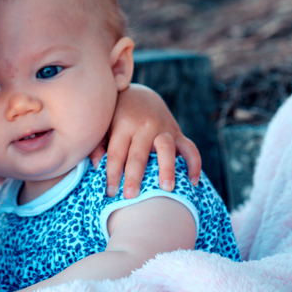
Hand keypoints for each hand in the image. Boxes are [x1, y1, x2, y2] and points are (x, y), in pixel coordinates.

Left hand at [96, 83, 201, 197]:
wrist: (139, 95)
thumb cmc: (116, 116)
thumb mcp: (104, 125)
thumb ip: (99, 145)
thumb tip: (97, 166)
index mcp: (123, 125)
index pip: (117, 153)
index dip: (112, 174)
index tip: (110, 193)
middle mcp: (144, 127)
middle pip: (139, 154)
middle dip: (134, 176)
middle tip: (131, 196)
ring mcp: (163, 129)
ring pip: (166, 148)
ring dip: (167, 168)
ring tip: (166, 188)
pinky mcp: (178, 132)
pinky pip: (190, 148)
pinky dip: (194, 164)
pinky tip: (193, 182)